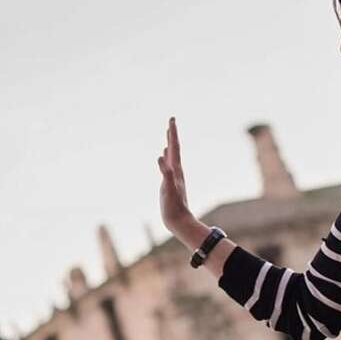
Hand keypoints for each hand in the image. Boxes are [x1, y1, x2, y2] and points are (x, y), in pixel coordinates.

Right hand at [157, 117, 199, 241]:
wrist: (179, 220)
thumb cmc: (174, 206)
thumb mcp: (168, 189)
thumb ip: (166, 173)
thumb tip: (161, 157)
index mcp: (176, 169)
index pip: (174, 147)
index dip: (172, 133)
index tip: (172, 119)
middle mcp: (176, 170)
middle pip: (175, 148)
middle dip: (172, 134)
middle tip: (171, 120)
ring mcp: (173, 176)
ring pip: (172, 156)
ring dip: (170, 144)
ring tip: (168, 135)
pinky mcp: (169, 182)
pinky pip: (168, 165)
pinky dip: (166, 157)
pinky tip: (164, 156)